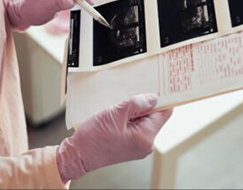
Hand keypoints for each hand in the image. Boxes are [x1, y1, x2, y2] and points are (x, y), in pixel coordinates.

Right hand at [55, 94, 172, 182]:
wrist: (78, 154)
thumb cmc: (93, 137)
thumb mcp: (116, 113)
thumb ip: (137, 103)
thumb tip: (153, 97)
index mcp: (145, 137)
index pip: (164, 113)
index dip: (163, 99)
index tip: (159, 87)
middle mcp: (145, 144)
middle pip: (154, 116)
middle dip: (145, 104)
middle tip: (132, 94)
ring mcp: (138, 146)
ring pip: (144, 120)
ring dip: (135, 111)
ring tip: (120, 106)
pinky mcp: (129, 144)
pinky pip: (135, 126)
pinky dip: (129, 118)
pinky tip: (117, 114)